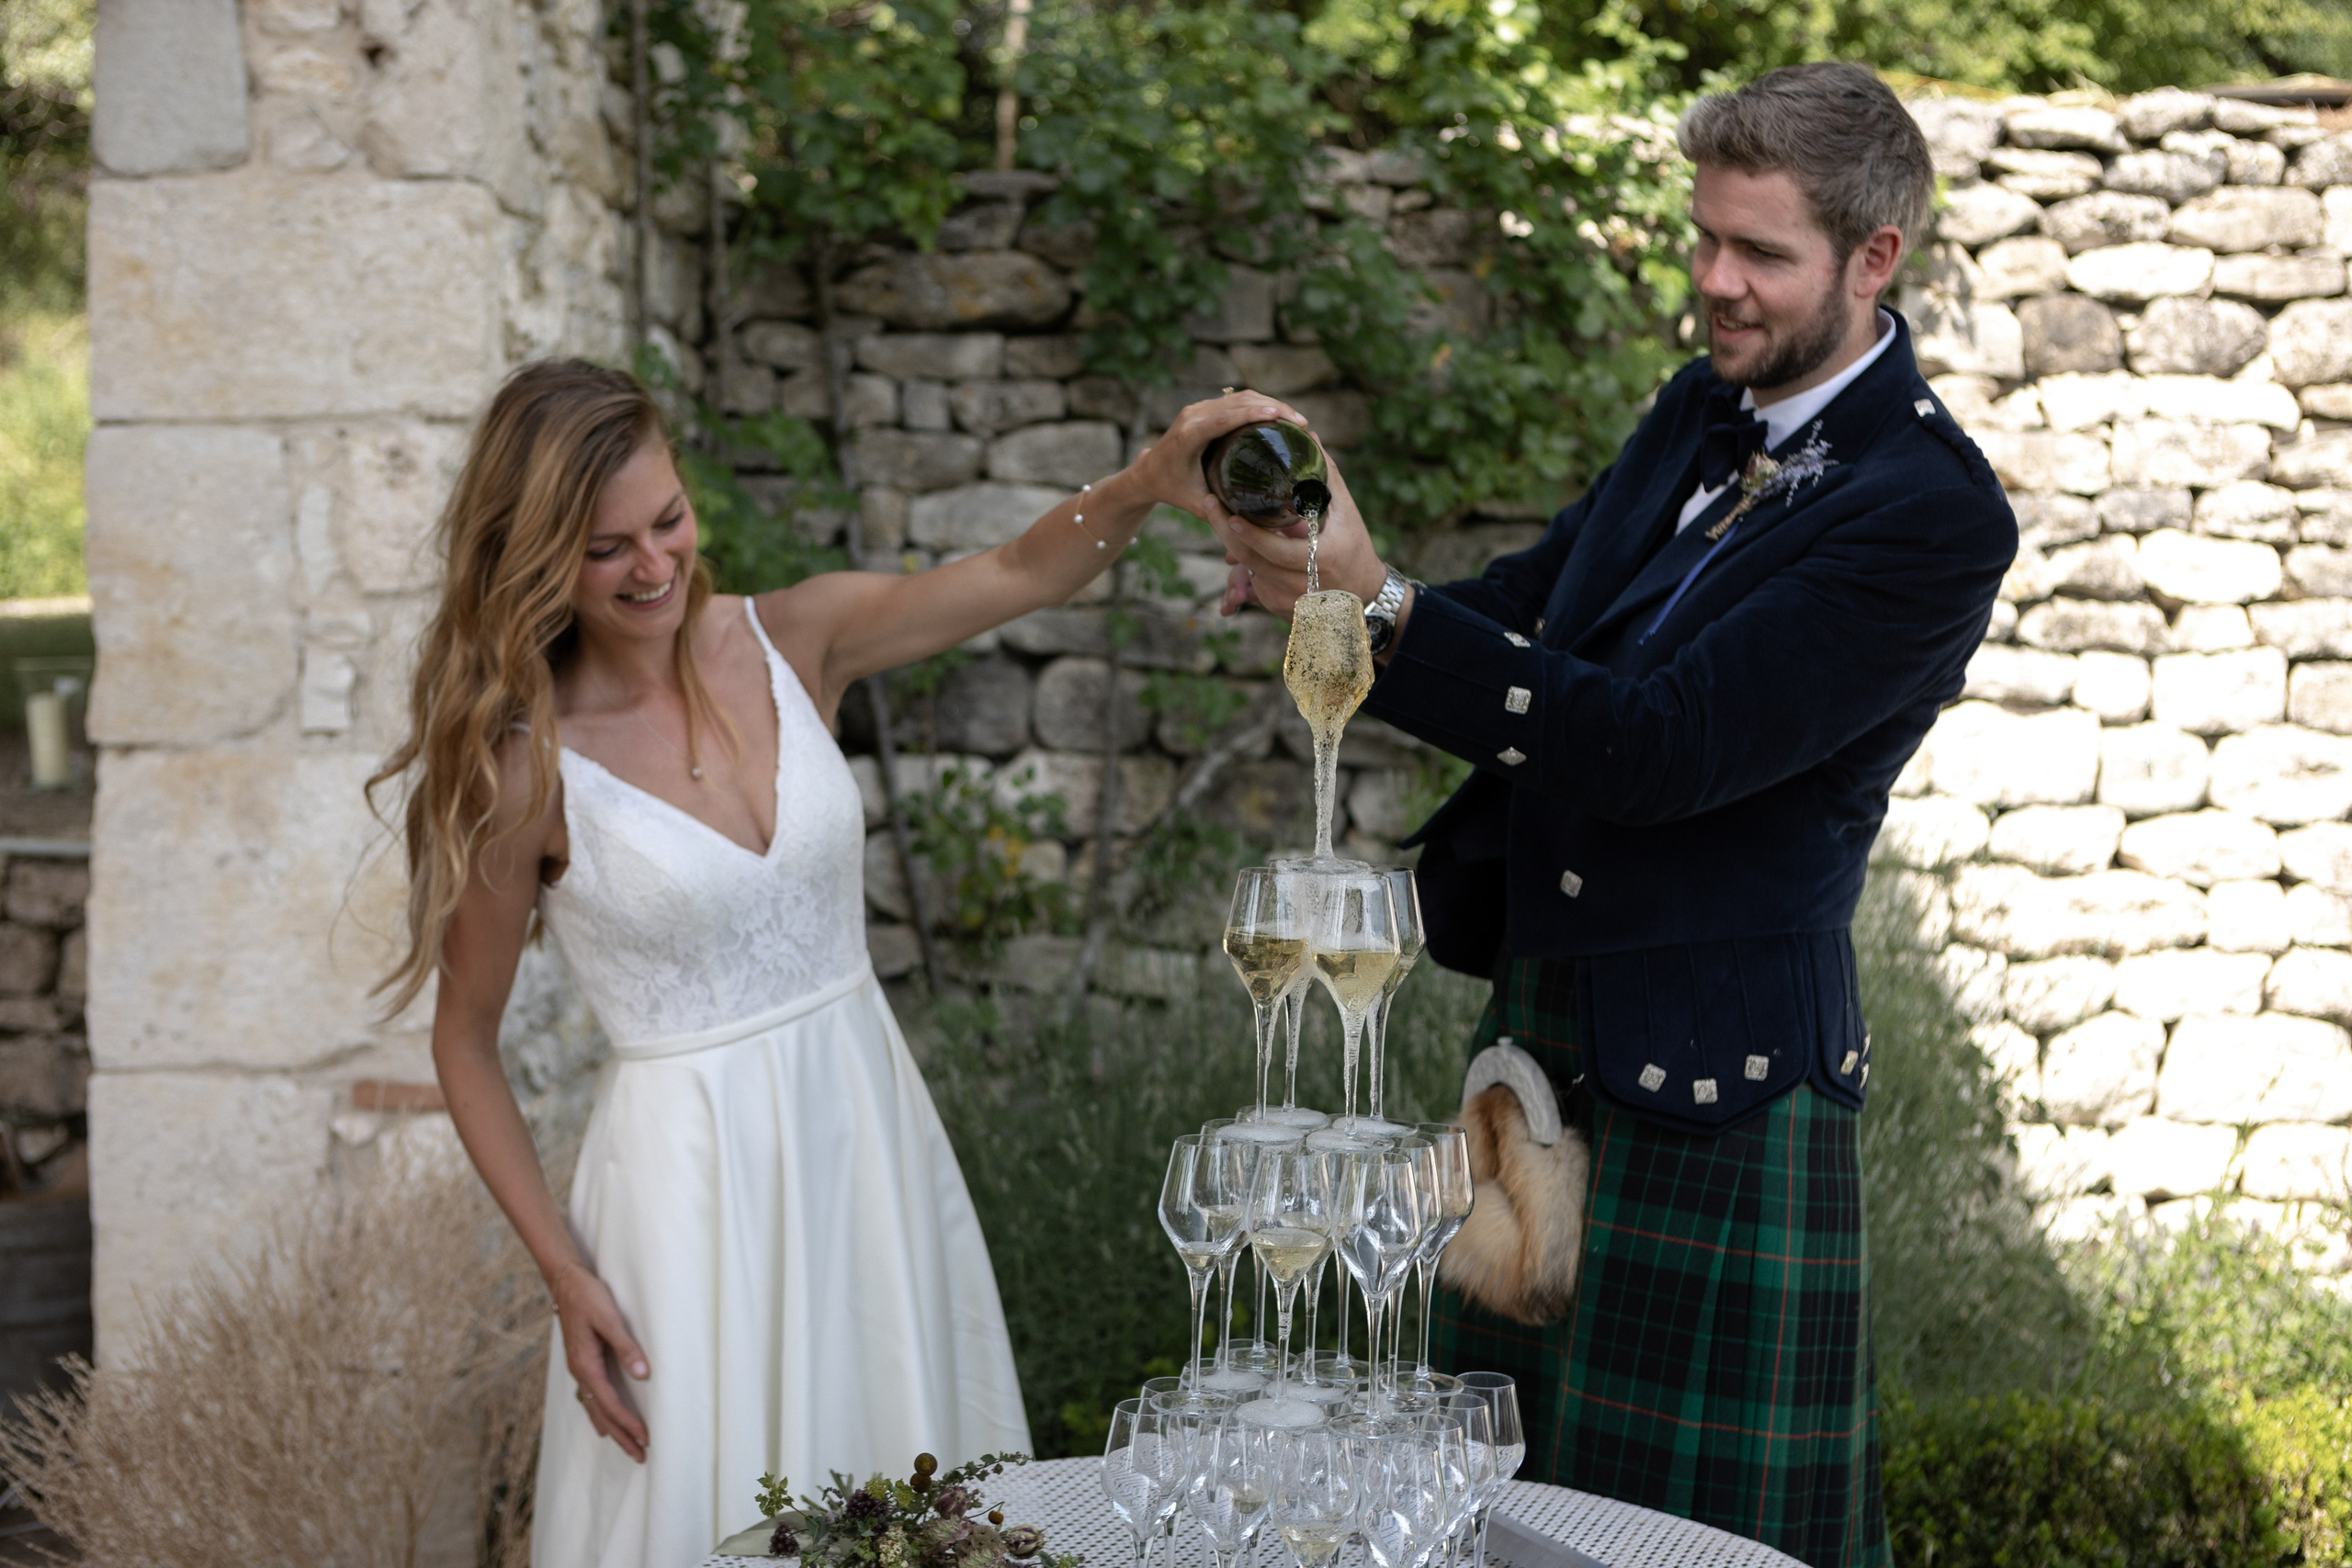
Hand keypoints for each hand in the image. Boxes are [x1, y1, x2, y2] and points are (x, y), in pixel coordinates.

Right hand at [551, 1259, 650, 1461]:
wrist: (565, 1282)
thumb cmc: (588, 1297)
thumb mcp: (609, 1318)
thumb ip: (626, 1346)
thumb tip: (643, 1374)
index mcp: (586, 1365)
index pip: (610, 1403)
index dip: (628, 1423)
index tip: (645, 1439)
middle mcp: (580, 1372)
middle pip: (601, 1414)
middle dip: (621, 1436)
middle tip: (640, 1457)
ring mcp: (579, 1368)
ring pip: (595, 1408)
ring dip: (612, 1428)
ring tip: (627, 1447)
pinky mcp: (581, 1361)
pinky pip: (591, 1397)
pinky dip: (600, 1413)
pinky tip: (604, 1421)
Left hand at [1129, 389, 1311, 519]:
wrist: (1148, 471)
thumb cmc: (1172, 489)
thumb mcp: (1196, 504)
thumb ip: (1220, 510)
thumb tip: (1256, 520)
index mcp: (1188, 436)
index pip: (1224, 419)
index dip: (1252, 414)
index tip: (1279, 415)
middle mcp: (1193, 416)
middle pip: (1238, 402)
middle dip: (1273, 407)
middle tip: (1301, 423)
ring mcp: (1199, 408)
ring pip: (1240, 397)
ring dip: (1271, 403)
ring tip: (1297, 420)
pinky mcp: (1206, 408)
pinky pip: (1236, 400)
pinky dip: (1260, 405)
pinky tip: (1280, 417)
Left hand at [1211, 445, 1386, 620]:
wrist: (1365, 596)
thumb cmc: (1356, 549)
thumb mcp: (1347, 513)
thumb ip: (1327, 476)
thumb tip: (1308, 437)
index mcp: (1322, 560)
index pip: (1276, 549)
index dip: (1250, 533)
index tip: (1229, 513)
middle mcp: (1303, 586)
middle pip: (1253, 561)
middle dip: (1226, 534)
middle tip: (1211, 505)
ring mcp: (1290, 602)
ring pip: (1249, 573)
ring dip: (1234, 546)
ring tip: (1223, 518)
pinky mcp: (1280, 610)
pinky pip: (1254, 585)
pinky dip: (1248, 565)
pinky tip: (1243, 544)